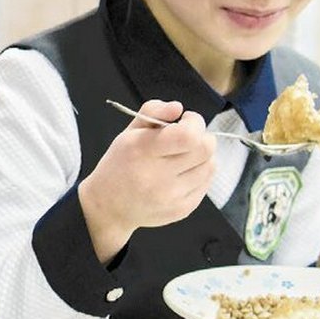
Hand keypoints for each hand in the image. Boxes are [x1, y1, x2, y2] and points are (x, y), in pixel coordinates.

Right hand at [78, 100, 215, 262]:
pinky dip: (199, 174)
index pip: (188, 135)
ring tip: (184, 157)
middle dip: (202, 137)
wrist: (108, 207)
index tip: (186, 120)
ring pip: (210, 166)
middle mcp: (158, 176)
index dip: (195, 122)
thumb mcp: (127, 133)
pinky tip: (182, 174)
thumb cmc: (119, 164)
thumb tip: (178, 108)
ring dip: (202, 156)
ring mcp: (172, 196)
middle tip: (187, 138)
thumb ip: (152, 112)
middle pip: (205, 149)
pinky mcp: (182, 210)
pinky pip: (206, 183)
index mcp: (142, 151)